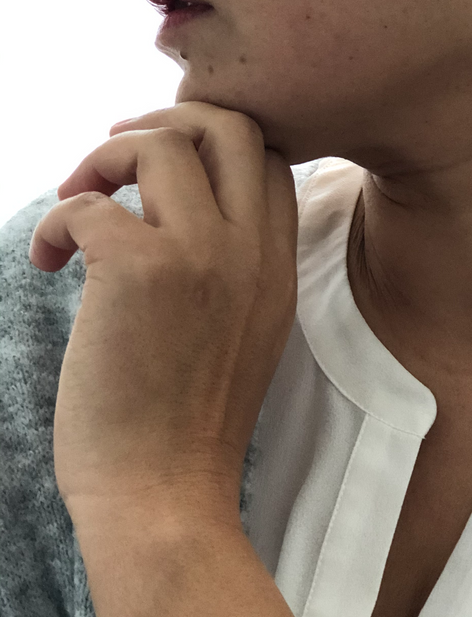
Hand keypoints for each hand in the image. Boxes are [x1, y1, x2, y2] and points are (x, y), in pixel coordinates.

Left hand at [29, 102, 298, 528]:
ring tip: (78, 201)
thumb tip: (170, 213)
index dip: (213, 142)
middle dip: (167, 120)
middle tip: (119, 160)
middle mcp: (252, 252)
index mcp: (278, 269)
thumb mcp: (244, 336)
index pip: (271, 157)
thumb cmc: (188, 425)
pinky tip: (48, 265)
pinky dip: (56, 222)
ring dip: (103, 159)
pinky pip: (87, 205)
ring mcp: (202, 257)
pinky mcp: (138, 272)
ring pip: (159, 142)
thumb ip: (232, 271)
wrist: (165, 496)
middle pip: (230, 125)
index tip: (163, 168)